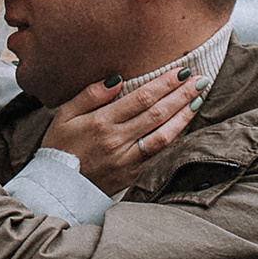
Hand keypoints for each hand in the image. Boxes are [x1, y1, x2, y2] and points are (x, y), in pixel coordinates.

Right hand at [42, 67, 199, 190]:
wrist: (57, 187)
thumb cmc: (59, 148)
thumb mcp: (64, 115)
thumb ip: (90, 95)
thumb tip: (117, 79)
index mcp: (101, 122)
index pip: (141, 98)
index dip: (165, 83)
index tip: (182, 71)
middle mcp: (117, 140)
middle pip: (157, 113)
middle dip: (181, 95)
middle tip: (200, 79)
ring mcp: (127, 159)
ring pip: (163, 135)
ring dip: (183, 116)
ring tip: (198, 99)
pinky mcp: (133, 174)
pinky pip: (159, 154)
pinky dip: (174, 139)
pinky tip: (184, 126)